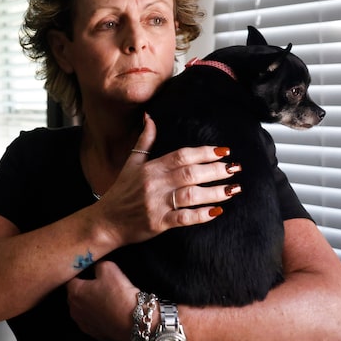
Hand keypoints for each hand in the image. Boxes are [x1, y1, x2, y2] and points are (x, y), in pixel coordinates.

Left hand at [66, 261, 136, 340]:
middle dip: (85, 289)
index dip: (81, 274)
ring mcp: (83, 323)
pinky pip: (92, 320)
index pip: (71, 279)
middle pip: (75, 294)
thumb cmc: (118, 294)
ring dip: (90, 304)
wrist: (132, 321)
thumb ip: (98, 265)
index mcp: (74, 292)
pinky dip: (98, 316)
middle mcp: (74, 309)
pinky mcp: (93, 333)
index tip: (90, 272)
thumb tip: (96, 267)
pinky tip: (109, 312)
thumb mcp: (109, 268)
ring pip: (83, 309)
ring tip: (106, 299)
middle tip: (100, 285)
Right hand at [94, 113, 239, 246]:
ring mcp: (156, 204)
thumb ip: (144, 141)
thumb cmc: (121, 192)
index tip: (223, 151)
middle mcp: (154, 184)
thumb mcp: (131, 164)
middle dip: (215, 170)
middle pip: (190, 173)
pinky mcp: (158, 223)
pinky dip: (201, 215)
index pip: (181, 155)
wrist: (106, 222)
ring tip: (233, 189)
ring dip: (215, 192)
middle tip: (235, 168)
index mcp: (150, 168)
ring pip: (191, 195)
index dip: (203, 152)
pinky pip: (184, 218)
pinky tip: (217, 211)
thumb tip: (149, 117)